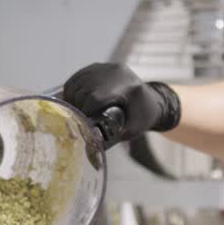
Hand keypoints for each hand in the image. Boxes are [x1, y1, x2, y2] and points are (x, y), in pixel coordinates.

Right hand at [61, 62, 180, 147]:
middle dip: (76, 106)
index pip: (96, 97)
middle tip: (74, 120)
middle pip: (85, 89)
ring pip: (78, 82)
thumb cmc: (142, 119)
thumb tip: (92, 158)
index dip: (84, 111)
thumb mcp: (129, 132)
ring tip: (73, 112)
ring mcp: (107, 67)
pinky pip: (78, 77)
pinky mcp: (100, 66)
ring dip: (71, 98)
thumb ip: (110, 141)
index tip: (79, 123)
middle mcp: (117, 72)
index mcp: (128, 87)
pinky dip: (72, 90)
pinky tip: (73, 101)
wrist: (152, 102)